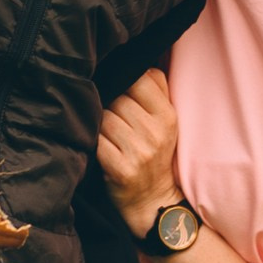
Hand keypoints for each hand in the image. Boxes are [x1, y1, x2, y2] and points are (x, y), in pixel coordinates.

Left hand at [97, 67, 180, 237]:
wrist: (153, 202)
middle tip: (113, 120)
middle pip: (118, 98)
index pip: (140, 79)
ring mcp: (139, 152)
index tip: (120, 91)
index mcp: (168, 116)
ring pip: (104, 118)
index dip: (124, 81)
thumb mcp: (166, 122)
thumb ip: (156, 89)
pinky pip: (96, 141)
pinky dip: (94, 143)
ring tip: (108, 136)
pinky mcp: (121, 169)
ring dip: (100, 125)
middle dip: (110, 105)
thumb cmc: (155, 154)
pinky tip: (101, 149)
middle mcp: (156, 132)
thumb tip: (139, 59)